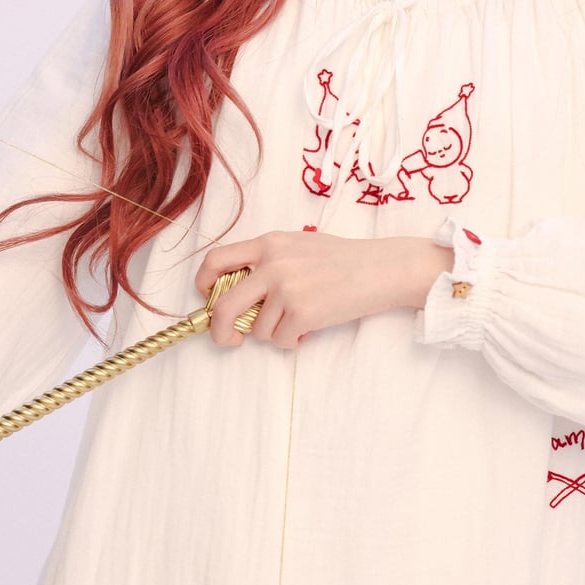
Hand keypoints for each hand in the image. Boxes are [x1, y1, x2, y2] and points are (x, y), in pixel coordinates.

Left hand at [192, 230, 451, 350]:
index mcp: (267, 243)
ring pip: (259, 330)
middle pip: (224, 305)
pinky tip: (312, 326)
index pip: (216, 260)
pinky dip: (294, 341)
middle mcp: (272, 264)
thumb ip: (266, 261)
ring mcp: (286, 289)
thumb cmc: (341, 259)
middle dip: (220, 329)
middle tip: (230, 338)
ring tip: (301, 318)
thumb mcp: (297, 245)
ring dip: (276, 333)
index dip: (204, 284)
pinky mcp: (303, 313)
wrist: (380, 268)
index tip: (209, 299)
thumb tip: (235, 293)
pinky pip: (281, 341)